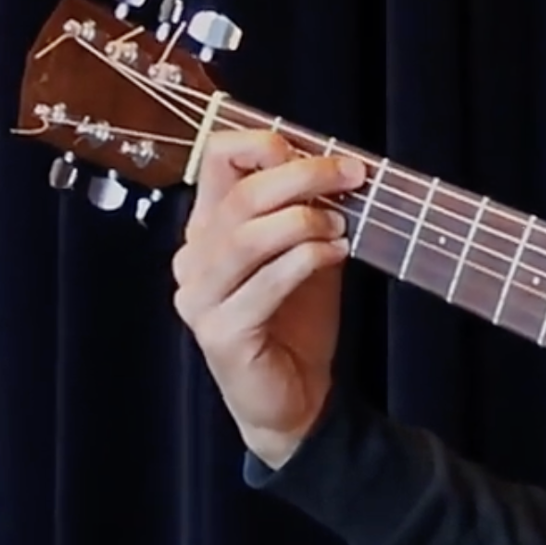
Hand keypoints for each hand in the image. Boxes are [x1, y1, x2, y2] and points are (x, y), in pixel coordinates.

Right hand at [171, 128, 365, 467]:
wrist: (297, 399)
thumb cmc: (298, 321)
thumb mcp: (306, 251)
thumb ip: (307, 210)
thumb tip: (337, 165)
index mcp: (209, 229)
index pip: (215, 159)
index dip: (266, 145)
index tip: (326, 154)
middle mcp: (194, 258)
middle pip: (239, 196)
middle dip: (302, 177)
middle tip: (351, 176)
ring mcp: (200, 297)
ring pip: (246, 237)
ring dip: (303, 222)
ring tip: (341, 226)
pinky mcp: (220, 332)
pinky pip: (263, 283)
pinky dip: (304, 261)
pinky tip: (334, 256)